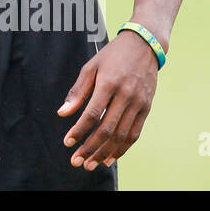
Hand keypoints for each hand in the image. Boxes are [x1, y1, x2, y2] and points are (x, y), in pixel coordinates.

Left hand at [57, 29, 159, 170]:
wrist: (144, 46)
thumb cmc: (113, 56)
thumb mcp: (91, 67)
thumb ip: (77, 91)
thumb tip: (63, 113)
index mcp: (109, 83)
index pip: (92, 114)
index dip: (79, 130)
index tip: (68, 142)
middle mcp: (125, 95)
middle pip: (107, 129)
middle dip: (90, 148)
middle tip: (77, 161)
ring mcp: (138, 103)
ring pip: (121, 135)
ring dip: (105, 152)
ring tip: (91, 164)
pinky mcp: (146, 108)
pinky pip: (134, 133)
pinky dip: (122, 148)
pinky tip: (110, 157)